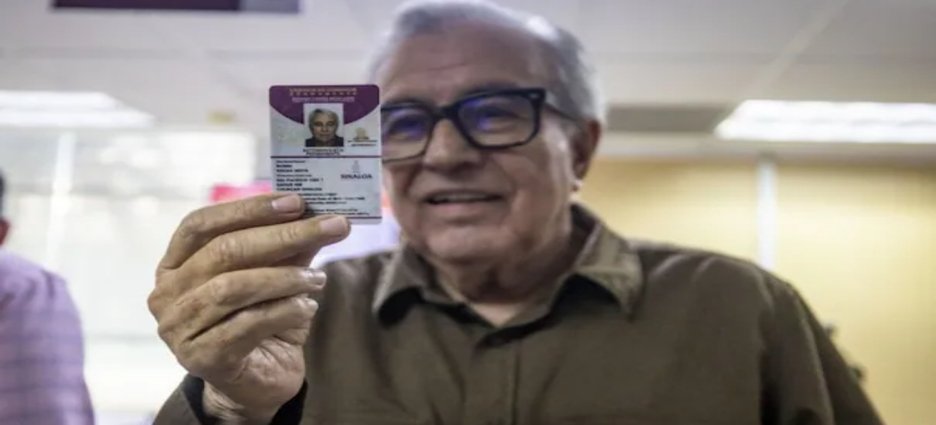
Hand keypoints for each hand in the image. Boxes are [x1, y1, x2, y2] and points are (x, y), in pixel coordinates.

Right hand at [147, 193, 348, 419]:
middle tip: (330, 227)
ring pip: (234, 287)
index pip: (201, 223)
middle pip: (223, 251)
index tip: (295, 201)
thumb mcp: (275, 276)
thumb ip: (287, 246)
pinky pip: (247, 323)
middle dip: (282, 236)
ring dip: (286, 277)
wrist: (259, 382)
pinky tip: (307, 307)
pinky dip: (284, 310)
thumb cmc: (261, 321)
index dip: (248, 208)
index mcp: (174, 265)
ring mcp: (178, 328)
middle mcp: (167, 294)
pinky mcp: (202, 358)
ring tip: (319, 278)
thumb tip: (317, 211)